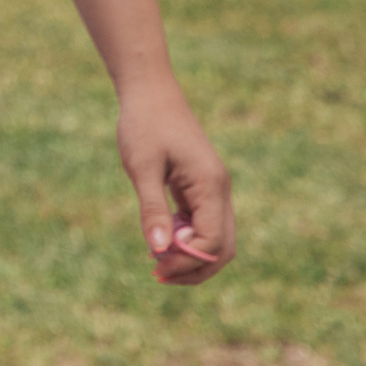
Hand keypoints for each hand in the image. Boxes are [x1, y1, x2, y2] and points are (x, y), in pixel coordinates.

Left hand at [117, 80, 234, 284]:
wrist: (150, 91)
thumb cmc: (144, 124)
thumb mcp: (142, 167)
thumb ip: (152, 209)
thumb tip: (158, 251)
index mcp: (211, 185)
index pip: (213, 241)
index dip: (187, 260)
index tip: (156, 265)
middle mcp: (219, 190)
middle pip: (222, 247)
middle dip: (195, 267)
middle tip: (159, 275)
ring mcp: (212, 189)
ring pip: (215, 237)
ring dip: (190, 254)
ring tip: (157, 263)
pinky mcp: (201, 186)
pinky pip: (201, 222)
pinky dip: (185, 237)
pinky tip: (160, 241)